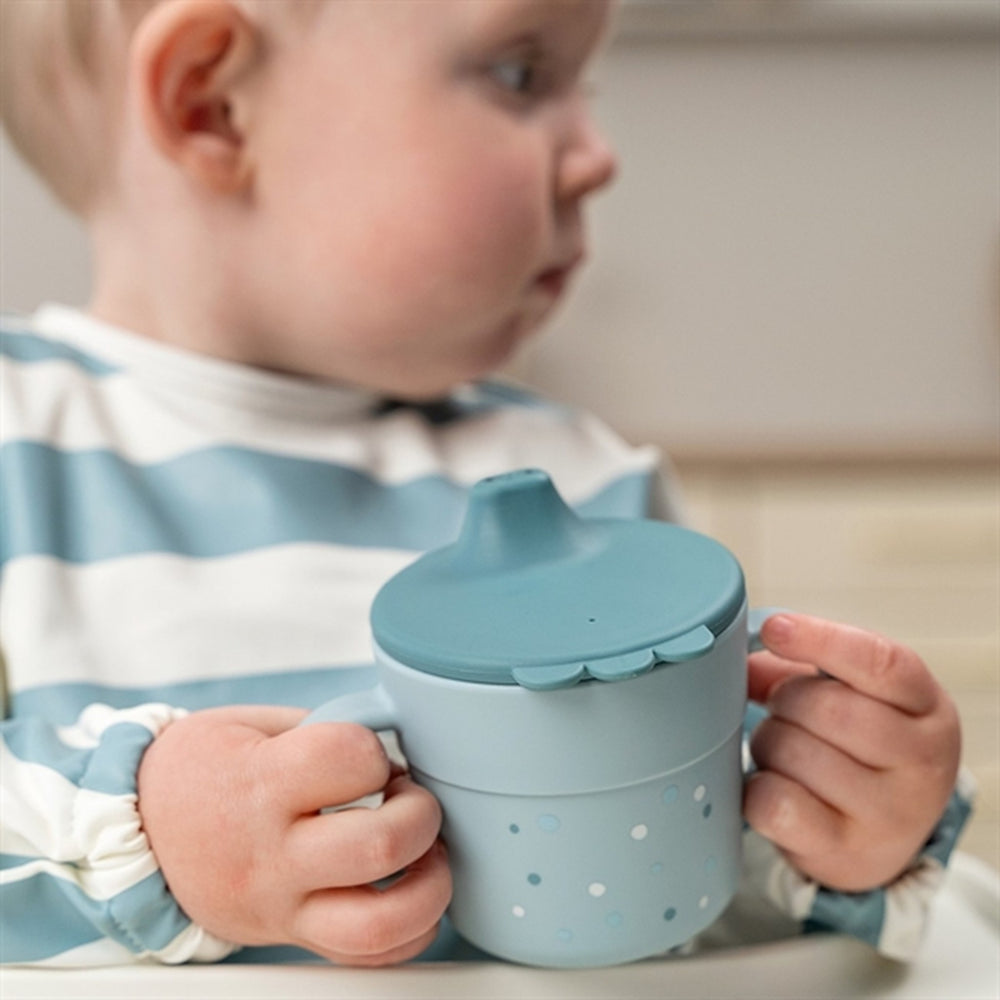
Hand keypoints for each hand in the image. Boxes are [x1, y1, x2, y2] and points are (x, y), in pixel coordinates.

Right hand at [137, 706, 450, 965]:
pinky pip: (368, 958)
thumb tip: (394, 733)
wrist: (136, 833)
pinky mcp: (290, 937)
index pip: (348, 759)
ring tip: (424, 852)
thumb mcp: (250, 724)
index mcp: (258, 784)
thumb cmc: (200, 769)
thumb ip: (323, 725)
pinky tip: (410, 891)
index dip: (375, 749)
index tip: (369, 753)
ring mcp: (281, 906)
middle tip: (409, 797)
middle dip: (422, 813)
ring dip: (430, 883)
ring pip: (382, 923)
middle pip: (380, 846)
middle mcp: (271, 854)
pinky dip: (410, 930)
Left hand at [744, 613, 960, 891]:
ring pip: (795, 752)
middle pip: (829, 708)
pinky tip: (773, 786)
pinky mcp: (849, 853)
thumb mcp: (845, 695)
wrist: (877, 834)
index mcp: (926, 707)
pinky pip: (776, 803)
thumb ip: (793, 667)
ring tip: (784, 753)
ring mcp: (891, 814)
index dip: (821, 640)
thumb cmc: (857, 747)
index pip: (881, 663)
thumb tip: (741, 662)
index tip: (774, 628)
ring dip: (769, 744)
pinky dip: (758, 788)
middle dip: (785, 700)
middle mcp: (922, 762)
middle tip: (782, 709)